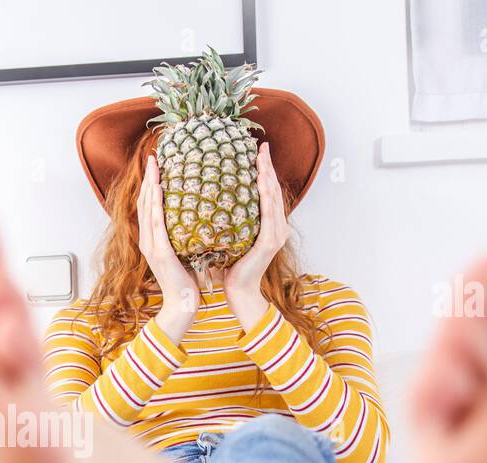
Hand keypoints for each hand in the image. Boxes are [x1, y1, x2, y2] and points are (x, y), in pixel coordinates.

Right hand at [137, 154, 199, 340]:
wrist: (182, 303)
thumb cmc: (187, 280)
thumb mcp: (186, 250)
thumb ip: (187, 234)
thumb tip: (200, 216)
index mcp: (153, 239)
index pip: (150, 206)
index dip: (151, 185)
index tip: (158, 165)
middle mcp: (147, 239)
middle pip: (145, 203)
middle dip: (148, 179)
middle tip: (153, 156)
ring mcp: (151, 245)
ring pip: (147, 209)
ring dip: (149, 186)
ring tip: (154, 166)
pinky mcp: (159, 252)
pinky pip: (156, 224)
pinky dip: (155, 205)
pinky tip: (158, 190)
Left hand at [225, 142, 288, 323]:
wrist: (237, 292)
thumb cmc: (229, 266)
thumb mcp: (228, 237)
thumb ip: (227, 220)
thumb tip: (210, 200)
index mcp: (266, 224)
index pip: (264, 192)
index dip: (262, 171)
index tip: (256, 151)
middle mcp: (276, 226)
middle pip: (272, 190)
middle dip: (267, 167)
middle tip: (262, 146)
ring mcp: (276, 233)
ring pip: (272, 197)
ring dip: (268, 175)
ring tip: (262, 158)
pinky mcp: (270, 241)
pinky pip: (269, 213)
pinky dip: (265, 195)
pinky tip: (261, 181)